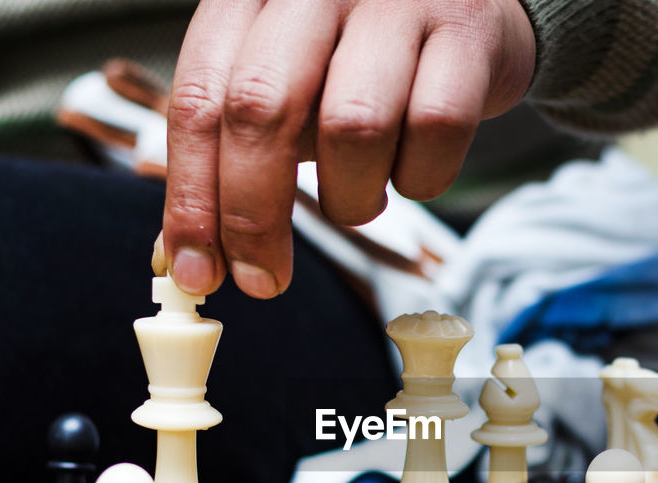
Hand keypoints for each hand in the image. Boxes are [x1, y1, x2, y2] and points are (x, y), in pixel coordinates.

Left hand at [161, 0, 535, 297]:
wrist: (474, 5)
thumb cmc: (363, 58)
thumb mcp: (288, 86)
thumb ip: (234, 156)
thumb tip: (184, 258)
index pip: (199, 97)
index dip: (192, 195)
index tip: (195, 270)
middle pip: (260, 108)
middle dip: (254, 215)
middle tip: (263, 279)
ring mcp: (395, 0)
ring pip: (351, 125)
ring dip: (351, 197)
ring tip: (359, 199)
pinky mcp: (466, 30)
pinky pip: (435, 128)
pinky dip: (420, 177)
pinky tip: (414, 168)